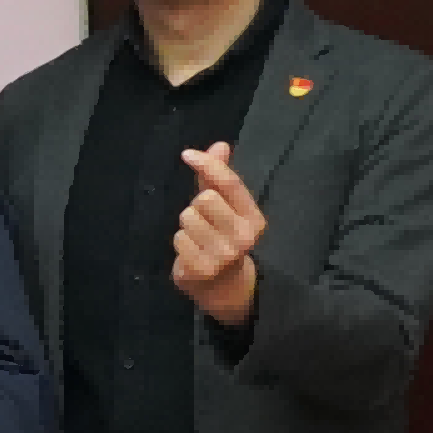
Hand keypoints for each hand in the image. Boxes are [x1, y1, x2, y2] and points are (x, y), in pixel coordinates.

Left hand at [169, 145, 266, 328]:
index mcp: (254, 219)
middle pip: (205, 198)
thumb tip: (219, 145)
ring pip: (188, 217)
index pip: (230, 183)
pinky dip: (181, 242)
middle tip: (204, 221)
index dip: (207, 164)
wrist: (222, 287)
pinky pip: (179, 238)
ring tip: (198, 238)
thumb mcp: (225, 207)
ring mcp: (223, 255)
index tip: (187, 154)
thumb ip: (219, 177)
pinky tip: (192, 251)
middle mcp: (244, 237)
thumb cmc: (221, 238)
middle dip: (196, 205)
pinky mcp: (202, 269)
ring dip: (187, 225)